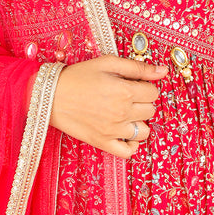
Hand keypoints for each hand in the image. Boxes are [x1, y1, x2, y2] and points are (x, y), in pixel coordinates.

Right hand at [49, 55, 167, 157]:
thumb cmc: (78, 76)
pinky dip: (132, 144)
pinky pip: (129, 151)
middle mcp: (122, 112)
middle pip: (150, 110)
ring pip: (144, 131)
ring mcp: (113, 130)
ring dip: (139, 122)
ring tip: (124, 113)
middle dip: (142, 102)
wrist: (50, 95)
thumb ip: (137, 67)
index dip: (145, 86)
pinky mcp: (103, 142)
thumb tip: (163, 71)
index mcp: (125, 91)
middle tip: (125, 96)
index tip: (132, 84)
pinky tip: (125, 133)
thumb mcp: (107, 63)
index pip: (153, 93)